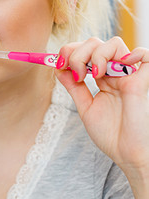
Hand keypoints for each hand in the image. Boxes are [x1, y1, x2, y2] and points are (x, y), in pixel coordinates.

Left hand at [55, 37, 148, 176]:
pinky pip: (145, 55)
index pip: (85, 51)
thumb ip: (74, 87)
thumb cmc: (111, 134)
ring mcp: (128, 75)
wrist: (128, 155)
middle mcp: (115, 73)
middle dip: (77, 53)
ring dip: (96, 54)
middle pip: (95, 43)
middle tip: (76, 74)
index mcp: (102, 78)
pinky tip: (118, 67)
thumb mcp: (85, 107)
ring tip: (93, 75)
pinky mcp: (141, 82)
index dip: (69, 52)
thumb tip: (58, 68)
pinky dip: (133, 53)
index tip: (58, 64)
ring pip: (114, 44)